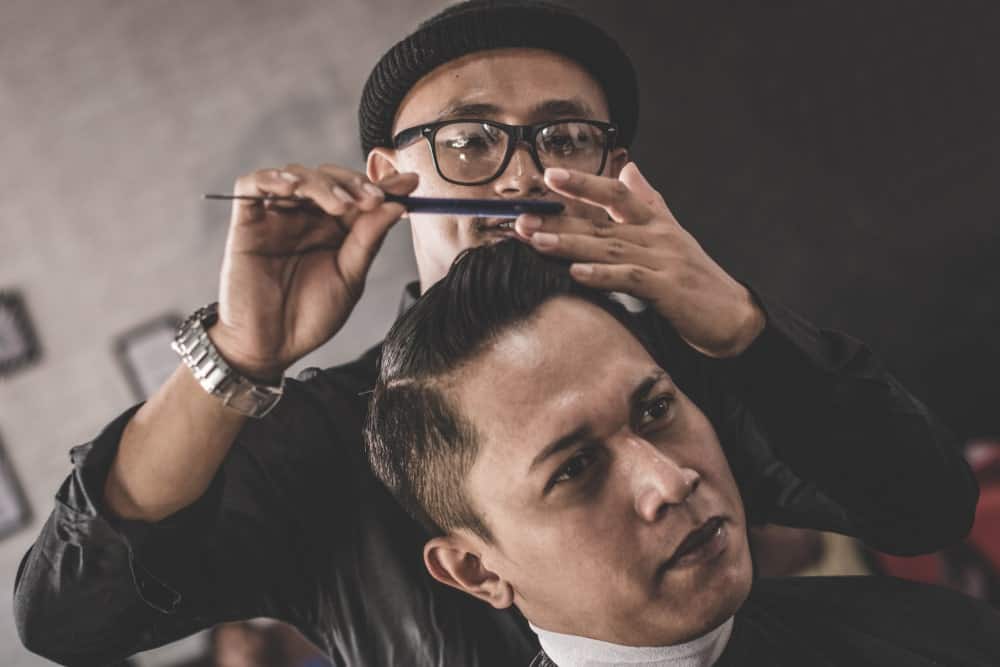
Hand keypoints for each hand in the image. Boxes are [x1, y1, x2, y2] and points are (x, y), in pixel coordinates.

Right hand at [212, 164, 418, 378]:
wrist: (272, 347)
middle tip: (371, 200)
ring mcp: (276, 217)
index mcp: (334, 230)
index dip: (383, 185)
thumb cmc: (310, 317)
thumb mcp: (350, 277)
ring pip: (297, 175)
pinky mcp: (246, 222)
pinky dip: (272, 178)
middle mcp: (306, 218)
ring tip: (342, 204)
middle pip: (329, 177)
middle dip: (353, 183)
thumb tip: (397, 206)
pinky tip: (293, 187)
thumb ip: (369, 239)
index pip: (358, 195)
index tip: (410, 183)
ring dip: (323, 183)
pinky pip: (251, 184)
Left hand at [515, 162, 763, 357]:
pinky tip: (576, 274)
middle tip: (522, 218)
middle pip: (601, 222)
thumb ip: (647, 200)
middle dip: (559, 220)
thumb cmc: (696, 277)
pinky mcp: (669, 290)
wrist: (733, 316)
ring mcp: (664, 261)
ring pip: (610, 248)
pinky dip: (602, 276)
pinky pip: (630, 279)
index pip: (615, 193)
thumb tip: (628, 168)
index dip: (583, 183)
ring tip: (536, 241)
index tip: (549, 176)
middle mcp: (657, 236)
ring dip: (570, 245)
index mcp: (655, 222)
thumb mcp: (671, 232)